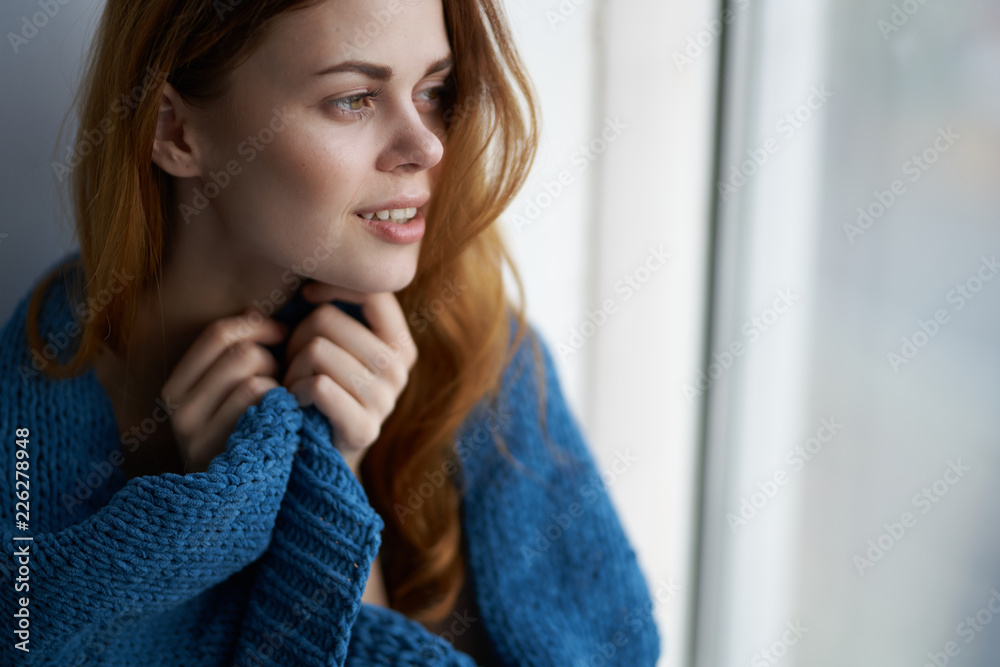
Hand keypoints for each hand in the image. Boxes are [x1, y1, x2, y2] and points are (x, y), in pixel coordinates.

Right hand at [161, 309, 286, 472]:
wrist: (240, 500)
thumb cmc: (245, 433)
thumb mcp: (229, 391)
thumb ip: (236, 352)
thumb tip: (255, 310)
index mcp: (176, 387)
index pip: (218, 334)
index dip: (257, 325)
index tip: (281, 333)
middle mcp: (178, 410)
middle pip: (241, 353)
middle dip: (272, 359)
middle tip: (282, 378)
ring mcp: (198, 435)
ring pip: (254, 378)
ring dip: (279, 385)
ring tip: (281, 401)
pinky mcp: (226, 453)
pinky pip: (263, 405)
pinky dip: (284, 405)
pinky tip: (286, 419)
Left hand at [281, 283, 417, 474]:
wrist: (321, 454)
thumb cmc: (320, 388)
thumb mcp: (334, 345)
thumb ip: (332, 309)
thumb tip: (306, 276)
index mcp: (399, 343)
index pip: (371, 291)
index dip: (332, 285)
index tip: (307, 296)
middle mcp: (399, 369)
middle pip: (326, 320)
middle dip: (296, 337)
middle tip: (292, 360)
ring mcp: (385, 400)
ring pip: (317, 351)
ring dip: (291, 367)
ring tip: (293, 382)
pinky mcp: (364, 428)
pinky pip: (317, 386)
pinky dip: (293, 391)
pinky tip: (293, 401)